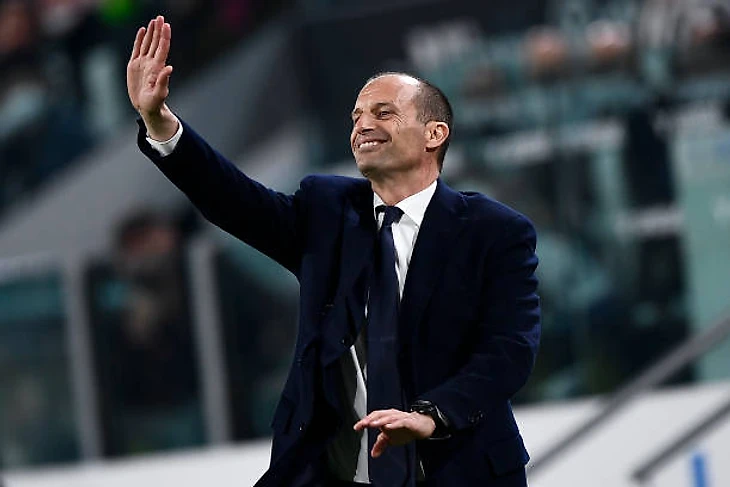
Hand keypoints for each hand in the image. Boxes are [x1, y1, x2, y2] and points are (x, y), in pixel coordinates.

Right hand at [127, 15, 177, 139]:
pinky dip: (140, 39)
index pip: (162, 48)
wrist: (146, 107)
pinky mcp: (135, 65)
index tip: (166, 25)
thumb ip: (163, 81)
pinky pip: (138, 48)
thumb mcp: (159, 93)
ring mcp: (143, 63)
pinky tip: (142, 30)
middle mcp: (152, 62)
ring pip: (148, 43)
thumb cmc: (154, 103)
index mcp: (158, 67)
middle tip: (160, 17)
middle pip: (156, 42)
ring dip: (151, 32)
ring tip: (154, 20)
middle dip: (158, 30)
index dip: (164, 36)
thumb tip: (169, 68)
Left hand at [354, 409, 435, 457]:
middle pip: (379, 414)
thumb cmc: (405, 429)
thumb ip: (381, 444)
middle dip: (370, 419)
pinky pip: (401, 421)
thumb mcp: (391, 438)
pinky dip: (394, 424)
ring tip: (372, 424)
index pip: (373, 417)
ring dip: (380, 420)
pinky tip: (388, 427)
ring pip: (389, 417)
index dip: (365, 421)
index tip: (356, 427)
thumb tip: (373, 454)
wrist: (422, 426)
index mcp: (386, 417)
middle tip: (363, 424)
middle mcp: (392, 415)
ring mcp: (400, 417)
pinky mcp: (409, 421)